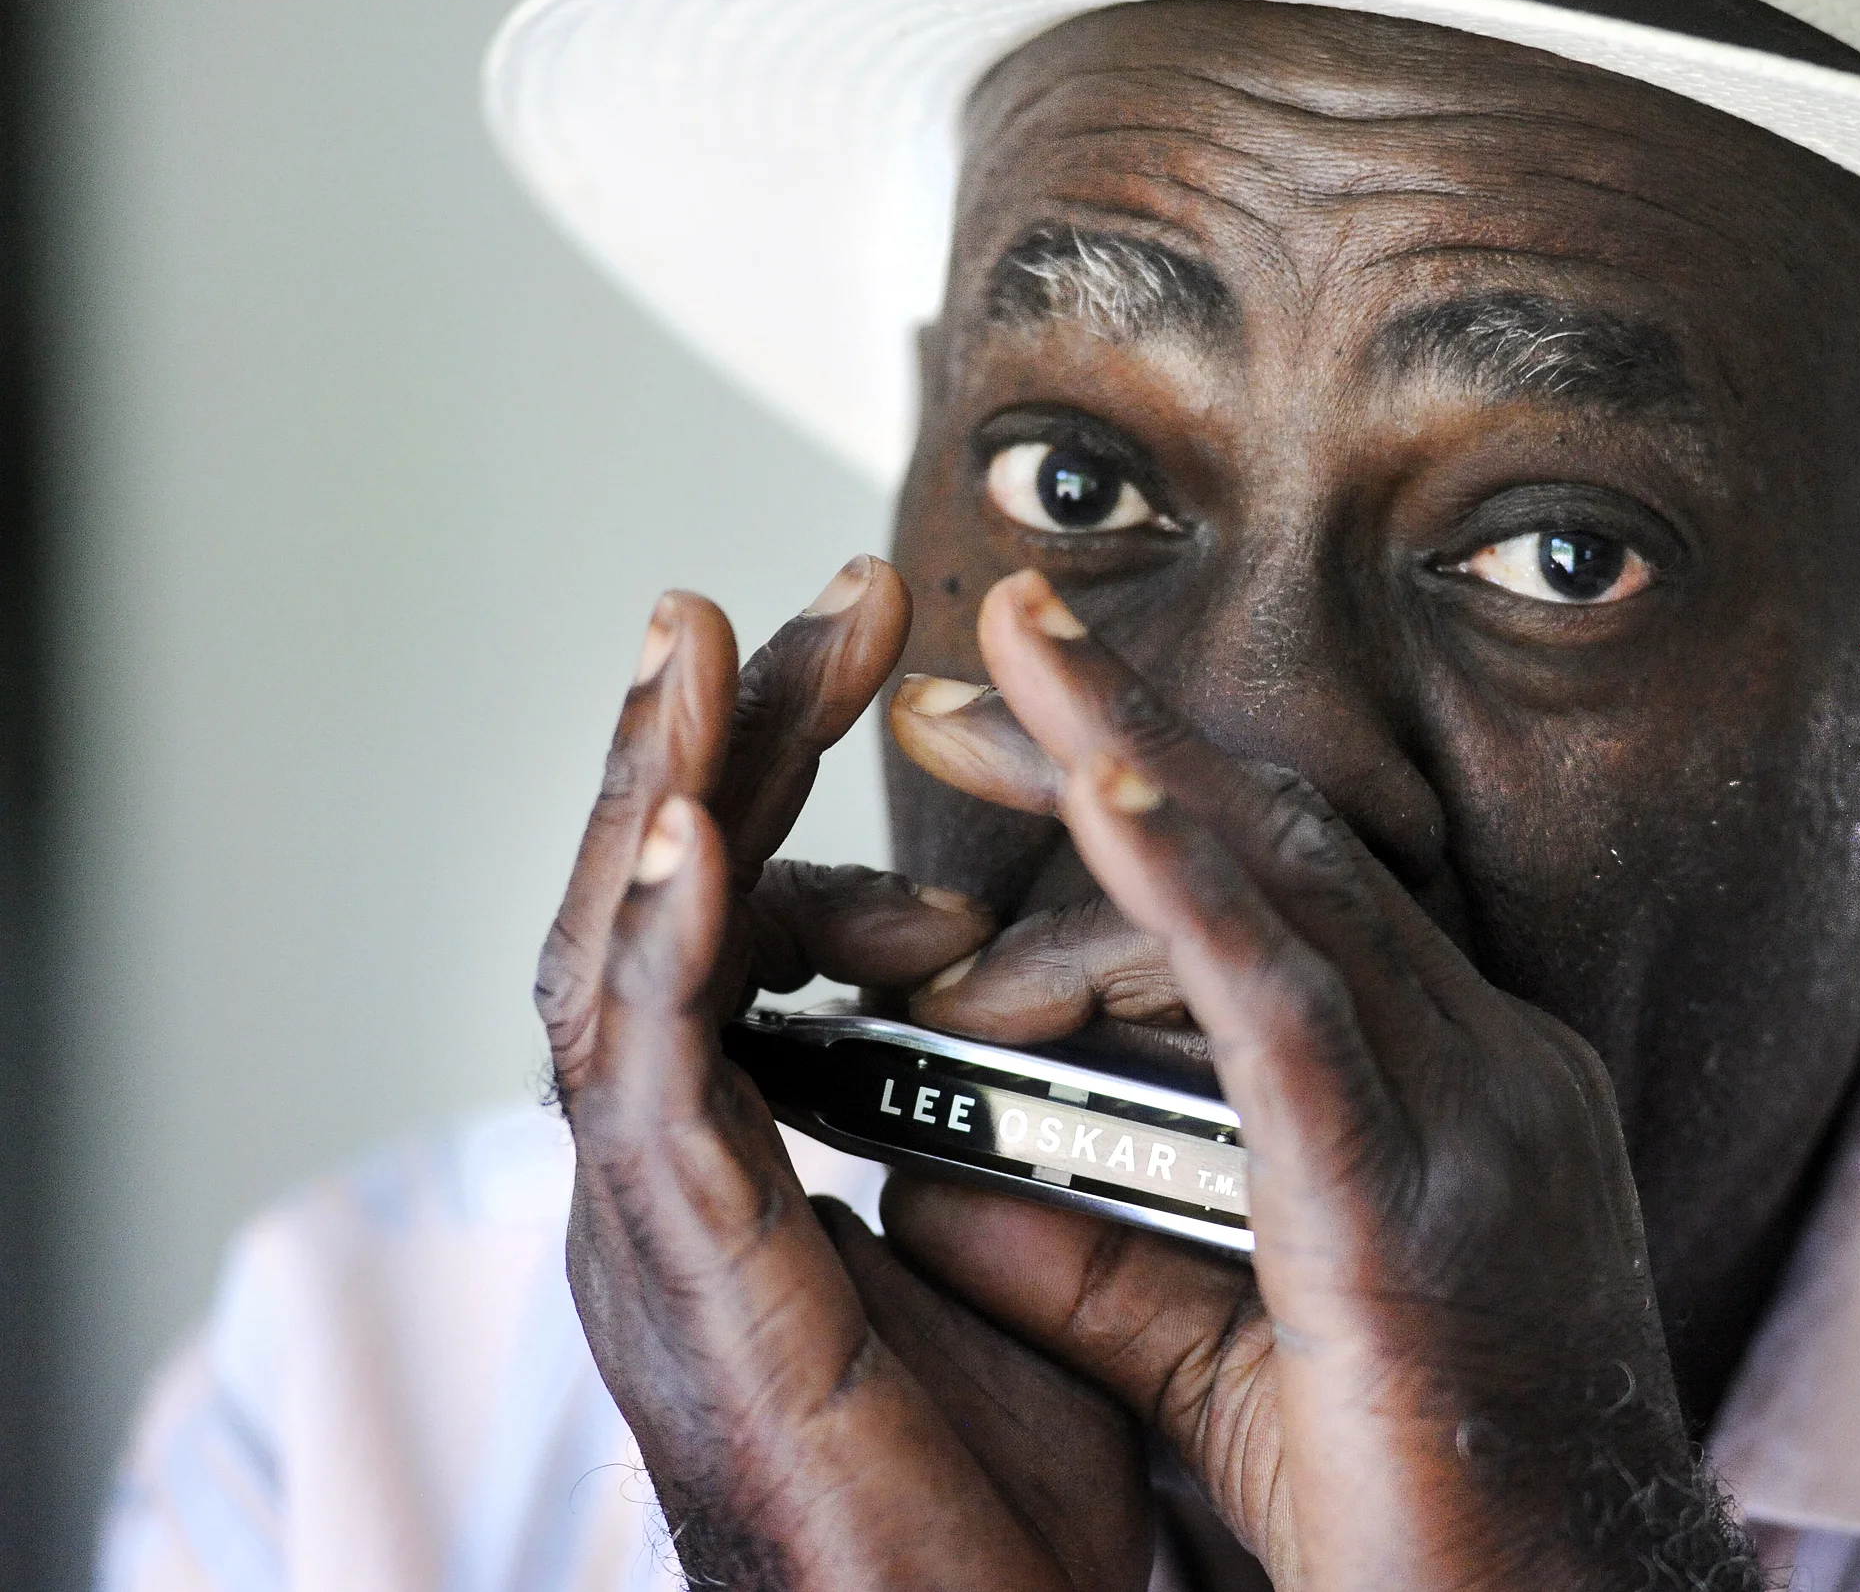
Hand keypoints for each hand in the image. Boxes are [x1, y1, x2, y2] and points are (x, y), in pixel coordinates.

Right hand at [533, 561, 1154, 1590]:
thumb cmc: (988, 1511)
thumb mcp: (1007, 1276)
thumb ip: (987, 1145)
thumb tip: (1001, 1029)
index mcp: (746, 1169)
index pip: (736, 921)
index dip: (780, 773)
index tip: (861, 647)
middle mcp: (680, 1185)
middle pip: (657, 914)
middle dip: (718, 739)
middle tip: (797, 601)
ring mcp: (660, 1240)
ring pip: (611, 972)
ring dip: (653, 797)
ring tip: (692, 648)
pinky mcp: (689, 1300)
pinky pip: (643, 1097)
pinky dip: (659, 950)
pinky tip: (687, 831)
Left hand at [880, 570, 1759, 1590]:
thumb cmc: (1423, 1526)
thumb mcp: (1221, 1365)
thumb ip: (1085, 1264)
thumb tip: (923, 1188)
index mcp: (1456, 1098)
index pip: (1292, 897)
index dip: (1153, 798)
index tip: (1026, 737)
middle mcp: (1487, 1073)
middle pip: (1288, 848)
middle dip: (1124, 737)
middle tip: (987, 645)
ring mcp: (1479, 1121)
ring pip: (1293, 889)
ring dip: (1135, 759)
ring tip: (1011, 655)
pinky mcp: (1429, 1199)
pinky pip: (1295, 1009)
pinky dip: (1191, 891)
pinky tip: (1102, 796)